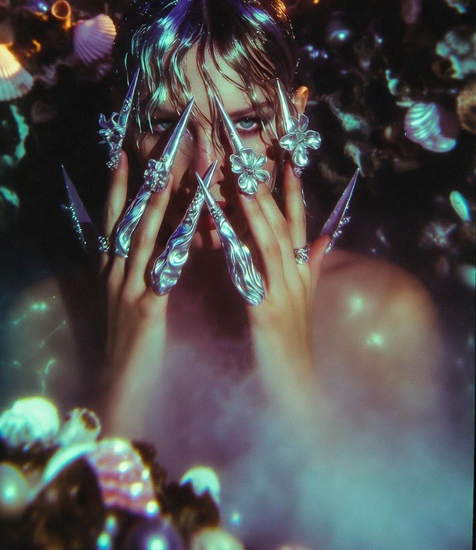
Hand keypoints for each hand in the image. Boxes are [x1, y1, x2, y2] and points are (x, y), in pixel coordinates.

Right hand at [99, 150, 172, 437]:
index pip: (112, 218)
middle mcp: (113, 273)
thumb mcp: (127, 301)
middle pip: (124, 218)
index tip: (122, 153)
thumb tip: (149, 245)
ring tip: (166, 172)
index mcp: (109, 271)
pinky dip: (174, 245)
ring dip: (155, 203)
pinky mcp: (145, 308)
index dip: (116, 185)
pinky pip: (161, 269)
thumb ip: (136, 272)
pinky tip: (189, 226)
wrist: (119, 389)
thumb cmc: (131, 345)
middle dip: (138, 182)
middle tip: (151, 149)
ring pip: (140, 237)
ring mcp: (127, 288)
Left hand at [238, 161, 329, 412]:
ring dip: (256, 211)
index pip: (299, 225)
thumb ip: (313, 268)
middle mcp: (296, 278)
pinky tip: (223, 234)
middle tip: (251, 158)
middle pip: (283, 225)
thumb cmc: (292, 346)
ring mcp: (283, 294)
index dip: (294, 192)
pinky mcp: (266, 314)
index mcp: (302, 274)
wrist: (296, 391)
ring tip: (241, 181)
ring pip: (270, 244)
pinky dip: (238, 253)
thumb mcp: (304, 302)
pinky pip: (250, 277)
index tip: (287, 160)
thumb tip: (326, 239)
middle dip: (268, 190)